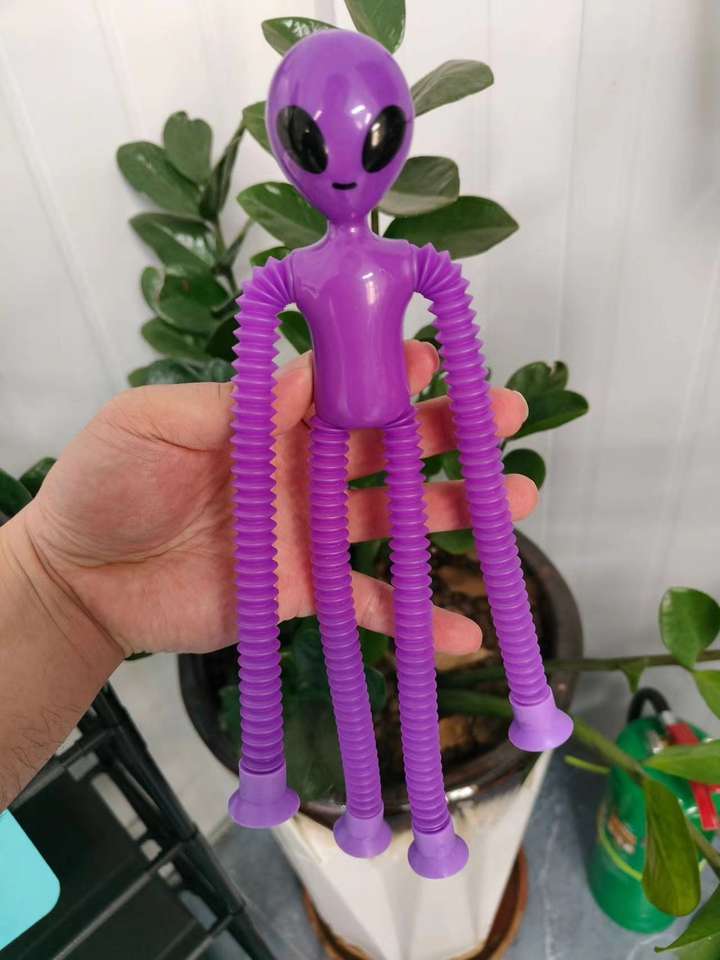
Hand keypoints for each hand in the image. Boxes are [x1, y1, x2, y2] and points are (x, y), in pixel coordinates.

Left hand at [19, 341, 535, 657]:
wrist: (79, 581)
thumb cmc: (104, 485)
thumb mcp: (154, 423)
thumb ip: (232, 403)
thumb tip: (308, 373)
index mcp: (268, 420)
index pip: (343, 389)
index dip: (390, 373)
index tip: (436, 360)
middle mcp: (300, 469)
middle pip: (386, 447)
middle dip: (448, 433)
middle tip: (507, 419)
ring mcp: (307, 531)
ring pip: (393, 516)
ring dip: (452, 511)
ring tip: (515, 501)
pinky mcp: (303, 589)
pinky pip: (366, 600)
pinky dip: (413, 615)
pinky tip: (462, 630)